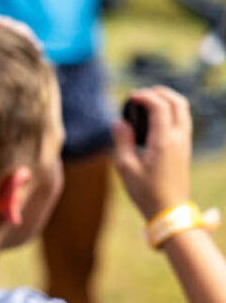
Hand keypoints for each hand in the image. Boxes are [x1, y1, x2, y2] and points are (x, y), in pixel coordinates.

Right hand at [112, 86, 192, 219]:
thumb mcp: (125, 167)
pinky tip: (157, 118)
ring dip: (168, 100)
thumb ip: (122, 141)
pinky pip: (183, 121)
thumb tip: (118, 122)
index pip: (160, 106)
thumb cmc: (145, 191)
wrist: (169, 210)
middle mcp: (179, 138)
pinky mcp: (185, 149)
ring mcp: (185, 143)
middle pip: (177, 102)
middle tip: (141, 94)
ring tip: (150, 101)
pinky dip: (172, 111)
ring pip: (183, 110)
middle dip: (160, 93)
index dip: (145, 96)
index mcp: (164, 140)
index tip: (130, 97)